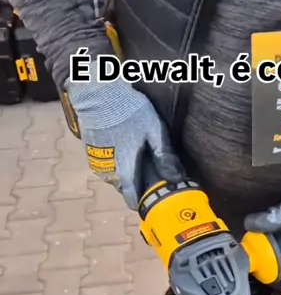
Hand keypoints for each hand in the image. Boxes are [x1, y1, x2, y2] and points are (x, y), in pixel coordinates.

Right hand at [66, 59, 183, 208]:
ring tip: (137, 160)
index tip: (152, 198)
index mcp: (125, 170)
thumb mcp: (154, 131)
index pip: (132, 199)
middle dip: (135, 184)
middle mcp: (109, 171)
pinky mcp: (90, 151)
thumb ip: (165, 156)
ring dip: (124, 173)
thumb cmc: (128, 111)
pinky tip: (123, 148)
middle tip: (149, 174)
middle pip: (124, 188)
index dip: (142, 201)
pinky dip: (115, 162)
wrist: (97, 93)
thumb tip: (177, 178)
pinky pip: (105, 165)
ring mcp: (97, 161)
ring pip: (114, 177)